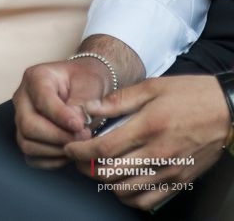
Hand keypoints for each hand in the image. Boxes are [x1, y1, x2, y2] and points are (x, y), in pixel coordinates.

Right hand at [13, 59, 109, 167]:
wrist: (85, 88)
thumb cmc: (85, 82)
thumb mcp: (90, 83)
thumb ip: (82, 101)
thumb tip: (75, 124)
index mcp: (36, 77)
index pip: (42, 99)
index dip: (60, 116)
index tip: (80, 125)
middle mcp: (23, 97)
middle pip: (28, 124)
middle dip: (58, 136)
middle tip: (83, 137)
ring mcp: (21, 118)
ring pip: (27, 143)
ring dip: (56, 150)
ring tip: (78, 144)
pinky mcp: (26, 137)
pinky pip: (32, 157)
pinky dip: (52, 160)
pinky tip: (69, 152)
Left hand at [64, 75, 229, 209]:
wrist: (225, 110)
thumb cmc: (188, 94)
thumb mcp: (152, 86)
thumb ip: (118, 100)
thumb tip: (89, 108)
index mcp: (148, 126)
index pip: (105, 149)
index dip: (81, 152)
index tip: (69, 148)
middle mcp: (158, 153)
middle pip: (111, 173)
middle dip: (87, 168)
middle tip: (79, 158)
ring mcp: (170, 171)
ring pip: (126, 191)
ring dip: (106, 182)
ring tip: (99, 168)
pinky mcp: (179, 181)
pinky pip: (148, 200)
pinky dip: (130, 196)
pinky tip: (123, 182)